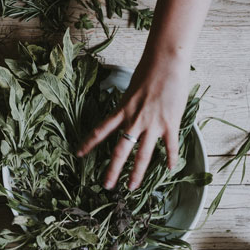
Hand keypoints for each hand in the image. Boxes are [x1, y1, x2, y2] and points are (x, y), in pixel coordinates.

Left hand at [77, 57, 189, 189]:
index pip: (100, 130)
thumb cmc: (147, 71)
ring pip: (143, 155)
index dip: (88, 144)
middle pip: (120, 150)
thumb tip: (127, 113)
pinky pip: (170, 146)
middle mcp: (134, 120)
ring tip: (132, 187)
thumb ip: (128, 105)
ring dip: (137, 173)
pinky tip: (170, 170)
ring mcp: (152, 124)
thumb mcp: (130, 90)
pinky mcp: (170, 124)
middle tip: (106, 186)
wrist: (166, 62)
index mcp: (122, 110)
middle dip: (112, 170)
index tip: (78, 154)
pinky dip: (171, 159)